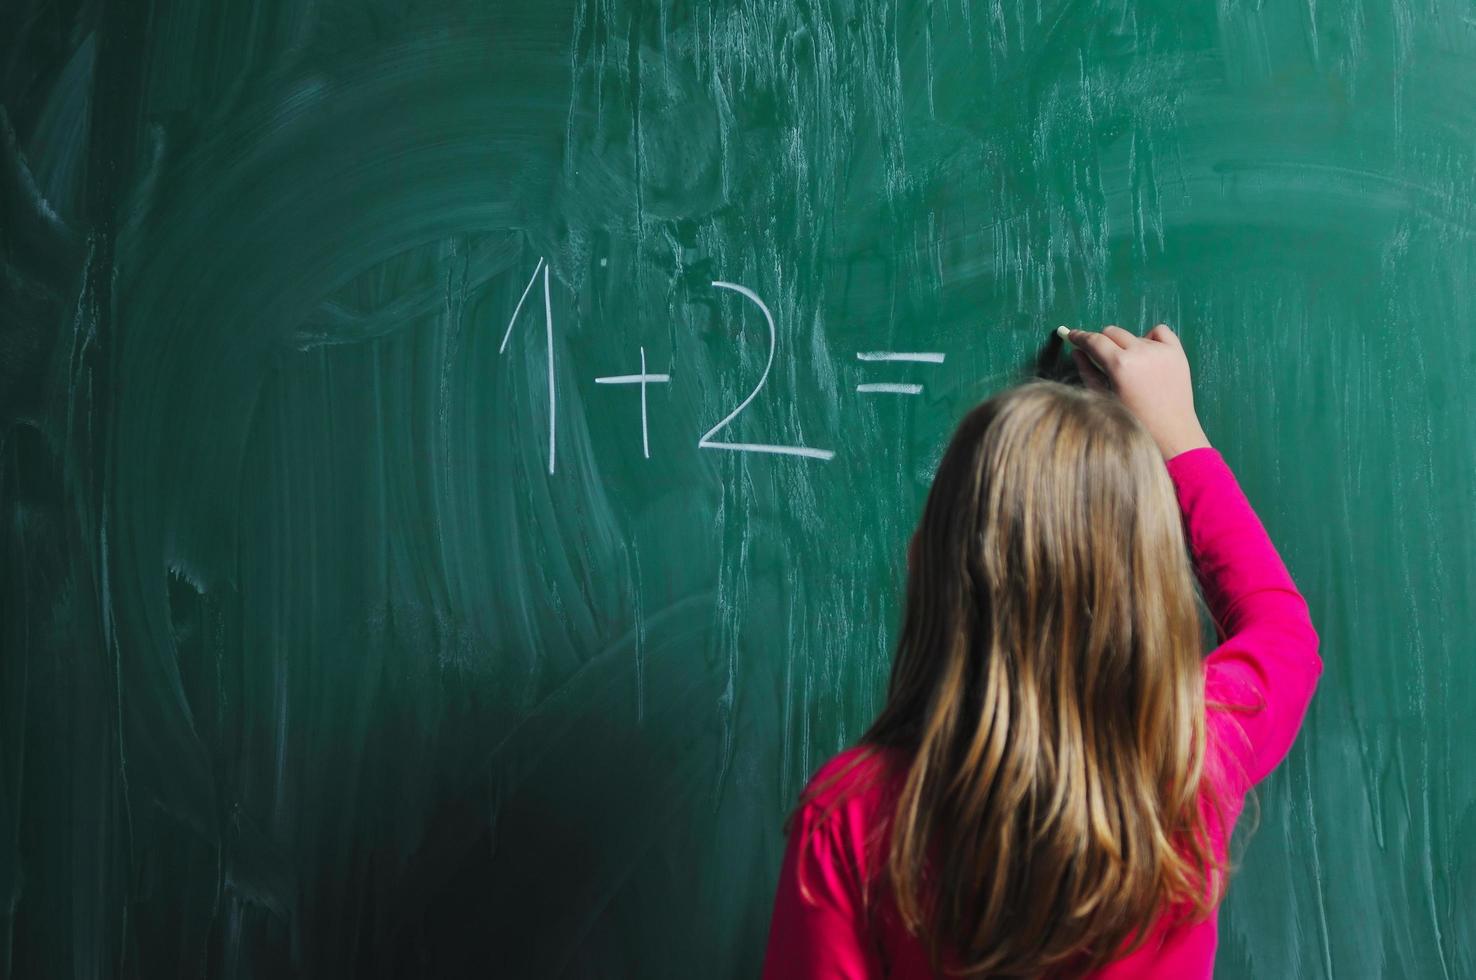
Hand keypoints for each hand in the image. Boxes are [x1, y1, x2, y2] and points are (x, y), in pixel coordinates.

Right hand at [1062, 324, 1210, 458]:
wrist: (1171, 431)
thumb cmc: (1133, 420)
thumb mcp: (1104, 397)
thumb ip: (1087, 371)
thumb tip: (1076, 351)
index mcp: (1120, 364)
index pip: (1094, 340)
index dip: (1080, 337)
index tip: (1072, 336)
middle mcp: (1141, 351)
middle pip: (1112, 332)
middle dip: (1102, 341)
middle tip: (1101, 357)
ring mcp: (1161, 350)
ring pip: (1134, 335)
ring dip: (1127, 346)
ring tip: (1132, 368)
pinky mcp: (1177, 351)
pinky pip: (1159, 331)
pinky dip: (1151, 338)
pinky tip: (1149, 355)